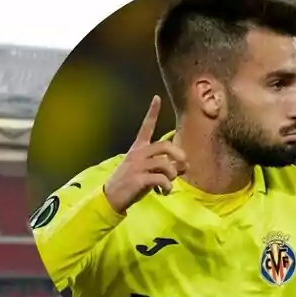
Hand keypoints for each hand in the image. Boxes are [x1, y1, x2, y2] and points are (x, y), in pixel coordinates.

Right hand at [103, 95, 187, 213]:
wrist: (112, 198)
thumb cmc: (130, 183)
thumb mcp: (147, 171)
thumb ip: (164, 166)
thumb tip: (184, 165)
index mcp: (138, 149)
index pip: (146, 127)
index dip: (152, 112)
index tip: (157, 98)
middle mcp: (137, 154)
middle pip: (164, 146)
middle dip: (178, 155)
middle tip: (183, 165)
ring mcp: (137, 166)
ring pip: (165, 164)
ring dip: (172, 175)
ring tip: (169, 183)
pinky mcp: (138, 179)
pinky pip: (161, 179)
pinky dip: (167, 187)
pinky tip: (163, 192)